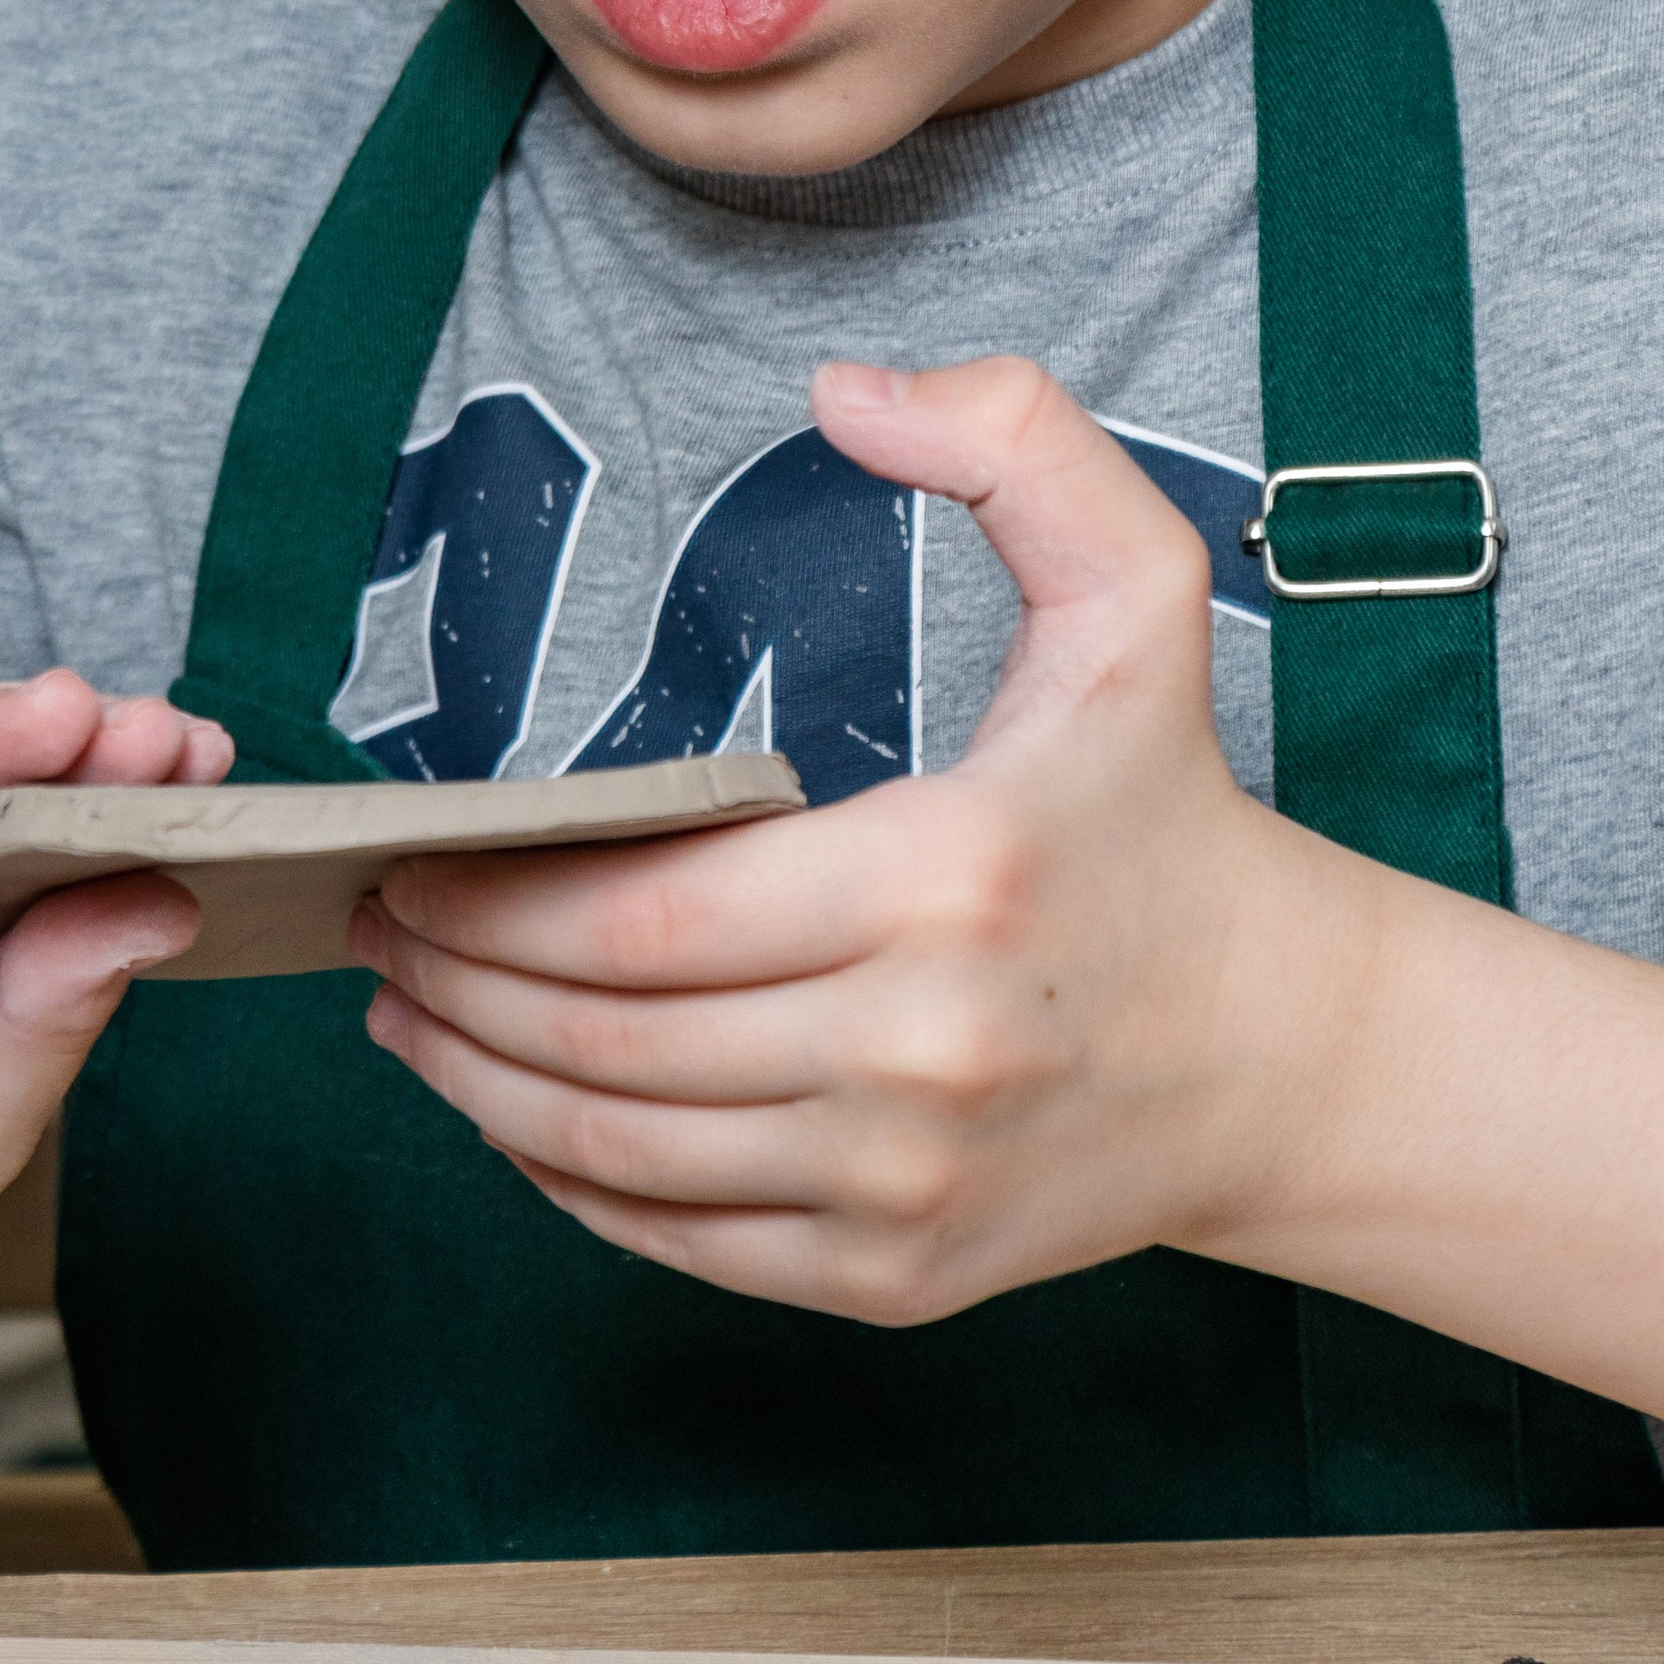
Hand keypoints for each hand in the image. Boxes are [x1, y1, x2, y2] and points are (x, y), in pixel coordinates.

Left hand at [351, 358, 1349, 1322]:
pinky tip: (515, 1116)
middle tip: (374, 928)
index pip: (644, 918)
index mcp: (945, 879)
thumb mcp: (1139, 587)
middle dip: (449, 986)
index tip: (411, 857)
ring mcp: (903, 1183)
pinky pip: (678, 1240)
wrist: (1289, 1054)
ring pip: (616, 1155)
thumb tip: (844, 387)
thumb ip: (1013, 441)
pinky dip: (571, 1183)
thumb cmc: (1174, 811)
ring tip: (408, 1018)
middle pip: (603, 1041)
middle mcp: (918, 1053)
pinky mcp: (896, 1276)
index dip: (490, 900)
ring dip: (478, 1090)